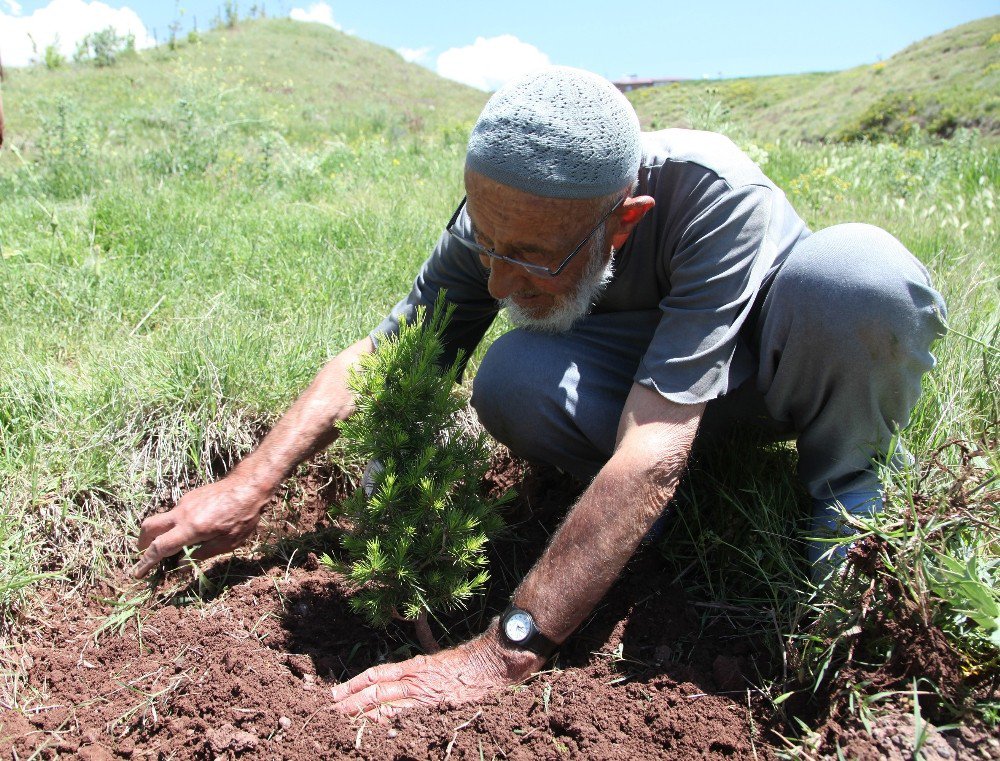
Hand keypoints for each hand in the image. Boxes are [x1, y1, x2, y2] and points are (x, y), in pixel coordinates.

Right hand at [133, 477, 270, 577]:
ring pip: (162, 519)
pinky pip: (175, 512)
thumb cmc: (243, 517)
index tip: (138, 573)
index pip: (159, 548)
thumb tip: (181, 563)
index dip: (146, 562)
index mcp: (191, 528)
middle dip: (142, 542)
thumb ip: (202, 554)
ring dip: (160, 532)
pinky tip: (191, 530)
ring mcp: (185, 502)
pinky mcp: (191, 496)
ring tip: (173, 545)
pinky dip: (174, 524)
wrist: (249, 485)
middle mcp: (182, 513)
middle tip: (145, 554)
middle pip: (149, 527)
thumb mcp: (227, 543)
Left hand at [330, 625, 544, 721]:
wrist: (490, 666)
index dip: (355, 683)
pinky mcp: (433, 707)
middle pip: (375, 690)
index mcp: (414, 666)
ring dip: (361, 710)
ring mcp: (422, 695)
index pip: (377, 674)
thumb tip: (414, 632)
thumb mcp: (439, 655)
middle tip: (331, 706)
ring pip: (385, 703)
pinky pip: (404, 715)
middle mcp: (414, 679)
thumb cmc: (467, 660)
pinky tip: (373, 725)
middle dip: (351, 699)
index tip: (337, 690)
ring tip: (342, 716)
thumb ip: (423, 652)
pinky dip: (386, 720)